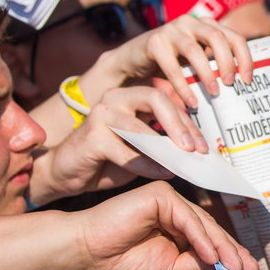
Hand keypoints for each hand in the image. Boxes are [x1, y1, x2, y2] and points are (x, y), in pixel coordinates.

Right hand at [29, 85, 203, 204]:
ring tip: (182, 159)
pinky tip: (161, 172)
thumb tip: (196, 152)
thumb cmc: (106, 160)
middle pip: (156, 98)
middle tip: (196, 148)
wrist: (65, 172)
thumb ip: (163, 144)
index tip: (204, 145)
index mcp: (131, 96)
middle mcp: (115, 98)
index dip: (189, 122)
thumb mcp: (141, 149)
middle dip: (181, 124)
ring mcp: (101, 114)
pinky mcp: (91, 135)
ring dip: (165, 144)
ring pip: (140, 124)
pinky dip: (146, 164)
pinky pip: (125, 150)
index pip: (167, 100)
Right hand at [75, 181, 255, 269]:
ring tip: (236, 267)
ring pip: (203, 224)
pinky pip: (188, 219)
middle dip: (232, 251)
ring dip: (222, 247)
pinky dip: (201, 238)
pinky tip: (211, 256)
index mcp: (177, 227)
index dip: (229, 255)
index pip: (209, 240)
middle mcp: (175, 209)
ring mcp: (169, 199)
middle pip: (211, 230)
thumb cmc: (122, 262)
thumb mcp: (170, 269)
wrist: (88, 254)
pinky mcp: (160, 194)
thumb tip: (228, 266)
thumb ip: (198, 264)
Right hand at [91, 14, 253, 107]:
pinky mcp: (153, 41)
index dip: (245, 58)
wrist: (132, 61)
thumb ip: (215, 66)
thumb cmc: (171, 63)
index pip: (234, 36)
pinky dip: (183, 85)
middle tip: (231, 84)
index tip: (248, 80)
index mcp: (206, 25)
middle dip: (227, 62)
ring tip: (213, 94)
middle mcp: (191, 22)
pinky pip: (172, 65)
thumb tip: (242, 89)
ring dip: (206, 74)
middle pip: (217, 36)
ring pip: (194, 49)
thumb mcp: (197, 62)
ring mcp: (171, 29)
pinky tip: (190, 102)